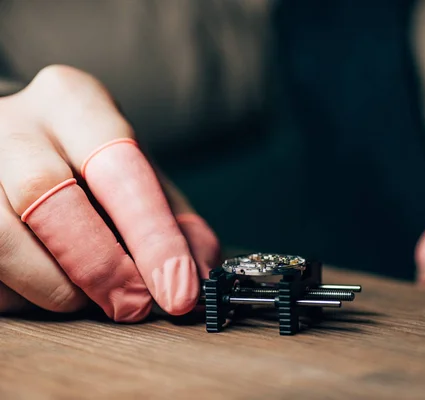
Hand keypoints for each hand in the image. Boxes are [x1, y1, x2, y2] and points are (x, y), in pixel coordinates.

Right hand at [0, 65, 219, 320]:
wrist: (22, 150)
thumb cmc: (91, 170)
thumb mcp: (142, 181)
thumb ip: (175, 224)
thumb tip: (197, 278)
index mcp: (75, 102)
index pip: (118, 165)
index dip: (152, 235)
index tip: (180, 290)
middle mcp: (14, 123)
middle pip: (45, 192)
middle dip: (99, 263)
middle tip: (135, 305)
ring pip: (0, 237)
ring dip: (55, 286)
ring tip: (88, 298)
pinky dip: (23, 294)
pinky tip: (48, 288)